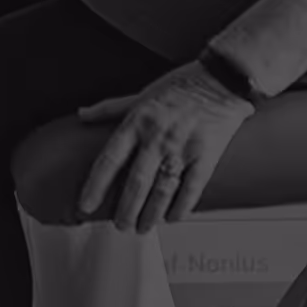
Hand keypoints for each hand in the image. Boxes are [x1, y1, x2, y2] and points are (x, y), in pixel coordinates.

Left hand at [74, 62, 256, 232]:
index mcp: (138, 121)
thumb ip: (112, 107)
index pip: (109, 159)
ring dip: (150, 214)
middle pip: (136, 183)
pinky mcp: (206, 155)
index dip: (95, 186)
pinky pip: (191, 189)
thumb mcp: (142, 92)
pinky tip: (172, 218)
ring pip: (162, 191)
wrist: (223, 79)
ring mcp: (183, 147)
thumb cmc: (184, 84)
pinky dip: (181, 208)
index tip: (86, 206)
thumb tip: (83, 114)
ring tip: (143, 227)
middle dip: (125, 211)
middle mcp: (158, 136)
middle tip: (120, 225)